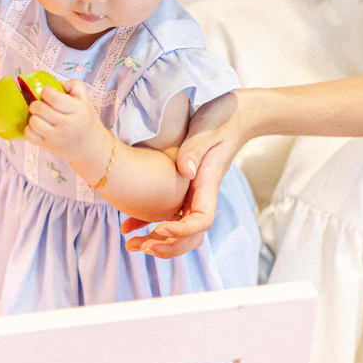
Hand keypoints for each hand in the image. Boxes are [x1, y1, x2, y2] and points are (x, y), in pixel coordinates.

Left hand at [23, 80, 108, 163]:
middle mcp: (67, 125)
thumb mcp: (86, 100)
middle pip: (41, 109)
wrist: (91, 147)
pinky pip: (29, 135)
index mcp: (78, 110)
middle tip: (40, 104)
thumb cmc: (85, 120)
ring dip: (33, 116)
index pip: (54, 97)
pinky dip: (29, 129)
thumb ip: (74, 85)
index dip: (46, 91)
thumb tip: (57, 83)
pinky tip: (37, 127)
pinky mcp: (48, 147)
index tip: (47, 92)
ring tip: (39, 116)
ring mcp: (57, 138)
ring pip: (34, 122)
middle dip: (36, 103)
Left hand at [121, 91, 246, 257]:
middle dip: (167, 246)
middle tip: (140, 246)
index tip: (159, 229)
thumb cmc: (220, 120)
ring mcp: (192, 196)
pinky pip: (167, 216)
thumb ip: (195, 150)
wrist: (234, 116)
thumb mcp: (206, 131)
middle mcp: (201, 196)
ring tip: (131, 245)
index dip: (181, 230)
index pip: (202, 221)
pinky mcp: (182, 190)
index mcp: (208, 185)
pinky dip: (148, 226)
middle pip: (191, 236)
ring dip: (157, 242)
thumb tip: (184, 170)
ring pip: (179, 232)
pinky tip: (128, 228)